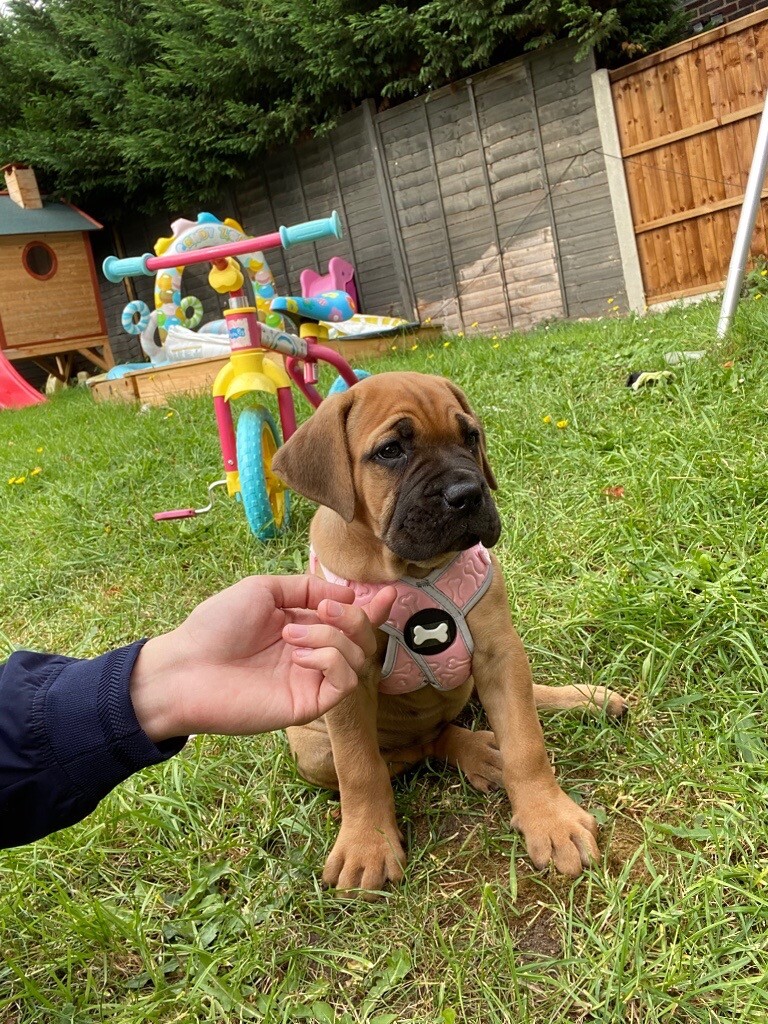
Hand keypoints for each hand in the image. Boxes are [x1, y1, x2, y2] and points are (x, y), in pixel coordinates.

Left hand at [130, 576, 394, 741]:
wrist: (186, 668)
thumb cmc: (216, 625)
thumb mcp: (264, 589)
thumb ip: (307, 588)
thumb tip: (348, 596)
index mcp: (301, 625)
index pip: (348, 620)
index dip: (372, 608)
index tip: (388, 593)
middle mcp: (311, 653)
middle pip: (362, 637)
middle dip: (354, 617)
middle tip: (324, 609)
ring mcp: (311, 679)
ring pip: (358, 657)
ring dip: (334, 636)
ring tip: (293, 634)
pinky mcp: (309, 704)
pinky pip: (345, 681)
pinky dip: (331, 659)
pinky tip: (301, 654)